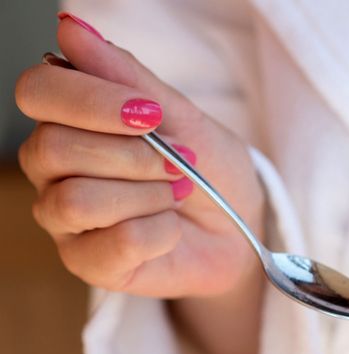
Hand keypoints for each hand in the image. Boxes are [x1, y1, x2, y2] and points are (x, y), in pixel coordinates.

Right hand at [15, 15, 265, 353]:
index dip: (90, 100)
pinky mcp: (88, 263)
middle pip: (53, 148)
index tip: (149, 113)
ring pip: (76, 200)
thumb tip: (72, 27)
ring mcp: (65, 219)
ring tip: (176, 194)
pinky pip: (113, 243)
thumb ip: (129, 78)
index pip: (38, 92)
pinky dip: (158, 232)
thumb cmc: (210, 171)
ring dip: (146, 195)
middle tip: (179, 161)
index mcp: (68, 119)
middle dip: (132, 154)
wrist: (242, 232)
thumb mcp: (184, 117)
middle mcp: (52, 168)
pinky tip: (171, 229)